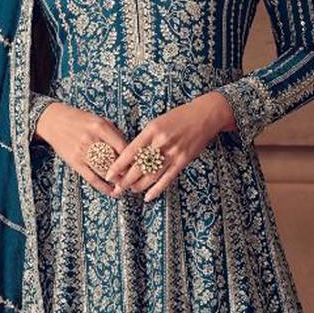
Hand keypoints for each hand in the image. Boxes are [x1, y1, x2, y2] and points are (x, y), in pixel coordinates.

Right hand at [34, 101, 129, 198]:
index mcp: (101, 127)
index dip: (134, 158)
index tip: (143, 165)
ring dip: (118, 182)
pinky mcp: (74, 162)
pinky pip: (92, 178)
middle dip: (128, 172)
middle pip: (115, 161)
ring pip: (105, 171)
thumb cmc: (80, 120)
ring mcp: (82, 152)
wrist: (53, 121)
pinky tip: (112, 192)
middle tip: (138, 179)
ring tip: (128, 187)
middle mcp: (92, 140)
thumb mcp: (99, 120)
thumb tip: (131, 151)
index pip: (123, 146)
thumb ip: (114, 134)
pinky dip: (103, 187)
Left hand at [104, 90, 233, 202]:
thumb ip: (145, 138)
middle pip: (138, 167)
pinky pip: (167, 179)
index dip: (118, 166)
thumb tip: (130, 156)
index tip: (108, 175)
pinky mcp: (183, 161)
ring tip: (130, 190)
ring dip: (139, 186)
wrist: (204, 115)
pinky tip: (147, 197)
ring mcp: (172, 153)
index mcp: (151, 131)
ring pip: (151, 176)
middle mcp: (161, 143)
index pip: (130, 152)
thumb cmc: (179, 117)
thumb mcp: (157, 122)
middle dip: (125, 180)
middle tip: (116, 188)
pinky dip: (156, 190)